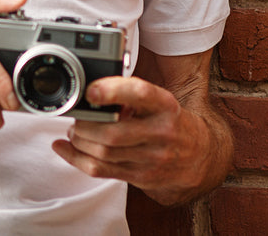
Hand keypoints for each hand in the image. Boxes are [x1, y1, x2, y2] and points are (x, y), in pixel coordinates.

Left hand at [50, 74, 216, 203]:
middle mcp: (161, 133)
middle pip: (113, 132)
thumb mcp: (161, 102)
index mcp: (166, 106)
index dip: (113, 91)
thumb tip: (92, 94)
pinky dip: (76, 159)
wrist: (203, 157)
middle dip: (84, 125)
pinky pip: (102, 170)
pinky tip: (64, 148)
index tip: (91, 90)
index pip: (140, 94)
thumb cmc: (172, 122)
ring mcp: (152, 159)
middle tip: (76, 117)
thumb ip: (131, 97)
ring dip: (79, 141)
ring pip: (104, 153)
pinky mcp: (142, 177)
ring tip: (75, 132)